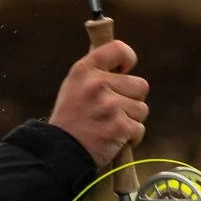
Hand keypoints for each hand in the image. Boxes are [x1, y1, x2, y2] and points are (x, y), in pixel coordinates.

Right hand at [50, 37, 148, 167]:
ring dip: (131, 120)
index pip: (119, 49)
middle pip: (140, 85)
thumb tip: (117, 56)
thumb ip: (96, 71)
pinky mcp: (119, 126)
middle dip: (131, 99)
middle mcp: (97, 84)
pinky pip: (139, 128)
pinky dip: (130, 137)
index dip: (127, 60)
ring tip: (109, 125)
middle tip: (110, 111)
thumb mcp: (74, 86)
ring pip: (142, 109)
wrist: (58, 152)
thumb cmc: (70, 119)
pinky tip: (113, 138)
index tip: (123, 71)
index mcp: (84, 70)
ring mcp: (109, 105)